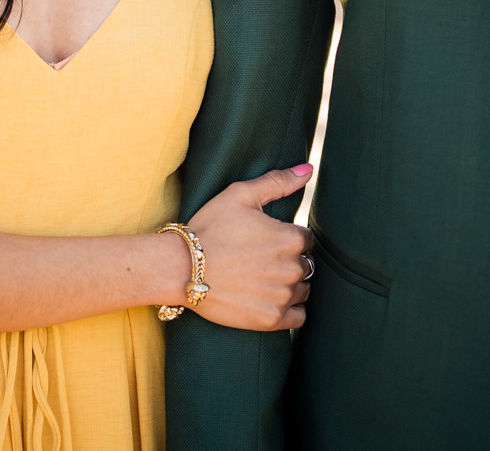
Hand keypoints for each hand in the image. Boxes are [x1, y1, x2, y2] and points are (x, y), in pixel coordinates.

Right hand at [182, 164, 315, 330]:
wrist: (181, 268)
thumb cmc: (209, 228)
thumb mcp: (240, 195)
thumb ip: (278, 181)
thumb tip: (309, 169)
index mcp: (290, 237)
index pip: (306, 238)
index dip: (287, 237)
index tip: (266, 240)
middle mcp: (292, 268)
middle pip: (306, 265)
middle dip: (289, 261)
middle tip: (260, 260)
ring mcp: (283, 296)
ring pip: (303, 290)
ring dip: (290, 285)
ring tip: (261, 279)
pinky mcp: (272, 319)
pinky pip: (298, 317)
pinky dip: (290, 310)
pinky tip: (270, 300)